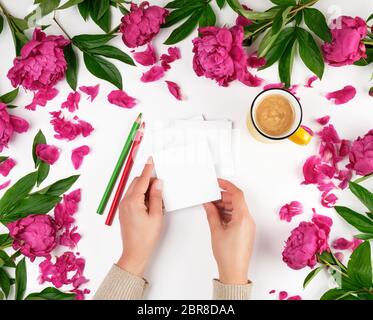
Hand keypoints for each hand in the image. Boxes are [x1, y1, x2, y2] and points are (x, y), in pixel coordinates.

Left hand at [117, 158, 163, 276]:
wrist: (134, 253)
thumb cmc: (145, 238)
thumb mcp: (156, 216)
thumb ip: (157, 197)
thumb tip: (158, 183)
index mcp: (133, 201)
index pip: (142, 180)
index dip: (148, 169)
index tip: (151, 159)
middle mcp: (125, 201)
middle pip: (136, 182)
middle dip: (148, 180)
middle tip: (160, 185)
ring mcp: (123, 206)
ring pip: (134, 189)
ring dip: (145, 189)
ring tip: (157, 198)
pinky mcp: (124, 211)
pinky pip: (132, 197)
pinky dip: (141, 196)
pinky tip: (150, 204)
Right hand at [203, 179, 254, 284]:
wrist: (234, 272)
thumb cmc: (228, 255)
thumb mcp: (216, 230)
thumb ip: (212, 214)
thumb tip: (209, 204)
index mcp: (243, 217)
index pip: (237, 194)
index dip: (227, 186)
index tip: (219, 182)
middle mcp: (248, 220)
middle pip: (237, 201)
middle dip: (223, 198)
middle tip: (211, 198)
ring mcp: (248, 226)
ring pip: (237, 209)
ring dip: (225, 206)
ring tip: (212, 208)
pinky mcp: (246, 231)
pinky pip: (238, 216)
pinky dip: (228, 214)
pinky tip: (217, 216)